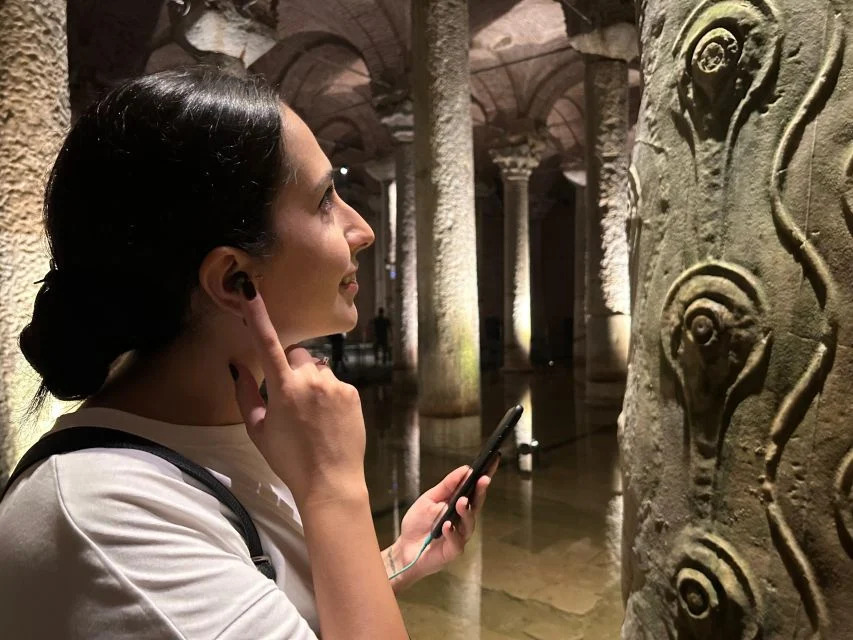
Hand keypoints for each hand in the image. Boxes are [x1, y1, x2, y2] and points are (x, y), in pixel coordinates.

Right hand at [229, 274, 366, 505]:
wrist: (331, 482)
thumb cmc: (288, 459)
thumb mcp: (258, 429)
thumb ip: (245, 394)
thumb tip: (236, 366)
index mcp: (284, 388)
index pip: (266, 342)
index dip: (257, 314)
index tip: (250, 290)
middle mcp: (312, 379)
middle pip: (297, 354)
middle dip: (290, 367)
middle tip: (288, 398)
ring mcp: (336, 385)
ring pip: (317, 369)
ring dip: (311, 382)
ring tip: (310, 415)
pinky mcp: (352, 393)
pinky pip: (335, 383)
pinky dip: (328, 394)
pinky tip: (326, 419)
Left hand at [384, 456, 498, 589]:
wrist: (405, 549)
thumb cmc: (418, 523)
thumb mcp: (429, 499)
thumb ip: (447, 486)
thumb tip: (465, 469)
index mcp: (459, 505)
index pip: (474, 490)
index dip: (484, 477)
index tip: (492, 462)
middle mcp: (463, 520)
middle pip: (476, 505)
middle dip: (480, 491)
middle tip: (483, 479)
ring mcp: (460, 536)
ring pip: (469, 523)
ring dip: (466, 511)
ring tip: (461, 502)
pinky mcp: (453, 551)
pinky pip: (456, 542)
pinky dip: (452, 533)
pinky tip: (447, 525)